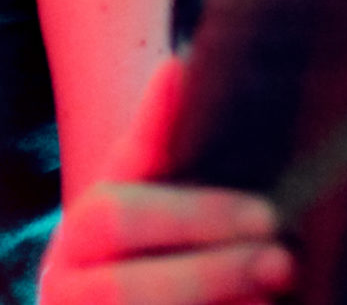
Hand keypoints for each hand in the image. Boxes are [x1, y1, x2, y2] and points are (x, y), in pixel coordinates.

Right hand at [41, 57, 293, 304]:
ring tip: (274, 300)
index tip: (266, 214)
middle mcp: (66, 294)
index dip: (195, 217)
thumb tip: (179, 64)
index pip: (120, 217)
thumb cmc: (138, 247)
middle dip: (210, 275)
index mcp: (76, 239)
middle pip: (127, 291)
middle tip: (281, 260)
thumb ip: (155, 139)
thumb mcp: (139, 192)